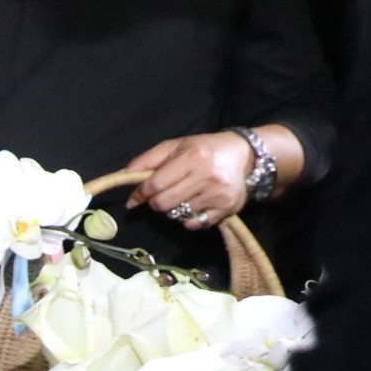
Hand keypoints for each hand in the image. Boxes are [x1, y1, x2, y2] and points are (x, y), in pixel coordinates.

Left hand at [124, 132, 254, 226]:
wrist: (246, 156)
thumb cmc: (205, 149)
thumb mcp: (177, 146)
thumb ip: (149, 159)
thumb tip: (124, 175)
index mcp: (192, 157)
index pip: (156, 184)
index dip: (140, 194)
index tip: (134, 199)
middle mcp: (206, 176)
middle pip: (164, 203)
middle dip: (156, 202)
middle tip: (161, 195)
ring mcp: (217, 195)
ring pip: (177, 215)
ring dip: (173, 209)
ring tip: (183, 196)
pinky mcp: (225, 209)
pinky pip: (194, 224)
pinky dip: (188, 219)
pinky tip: (194, 205)